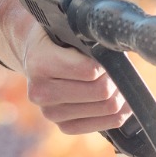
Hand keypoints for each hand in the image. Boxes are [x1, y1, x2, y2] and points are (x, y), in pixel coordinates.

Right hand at [0, 0, 132, 135]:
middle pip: (101, 92)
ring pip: (105, 108)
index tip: (106, 55)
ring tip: (115, 82)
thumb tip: (119, 51)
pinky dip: (115, 114)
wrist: (37, 56)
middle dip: (115, 79)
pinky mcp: (62, 126)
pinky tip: (117, 103)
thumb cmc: (61, 38)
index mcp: (40, 62)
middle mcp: (40, 92)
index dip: (107, 63)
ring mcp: (49, 113)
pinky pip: (101, 126)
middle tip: (115, 70)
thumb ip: (91, 39)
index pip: (91, 71)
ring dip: (119, 95)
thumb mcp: (70, 29)